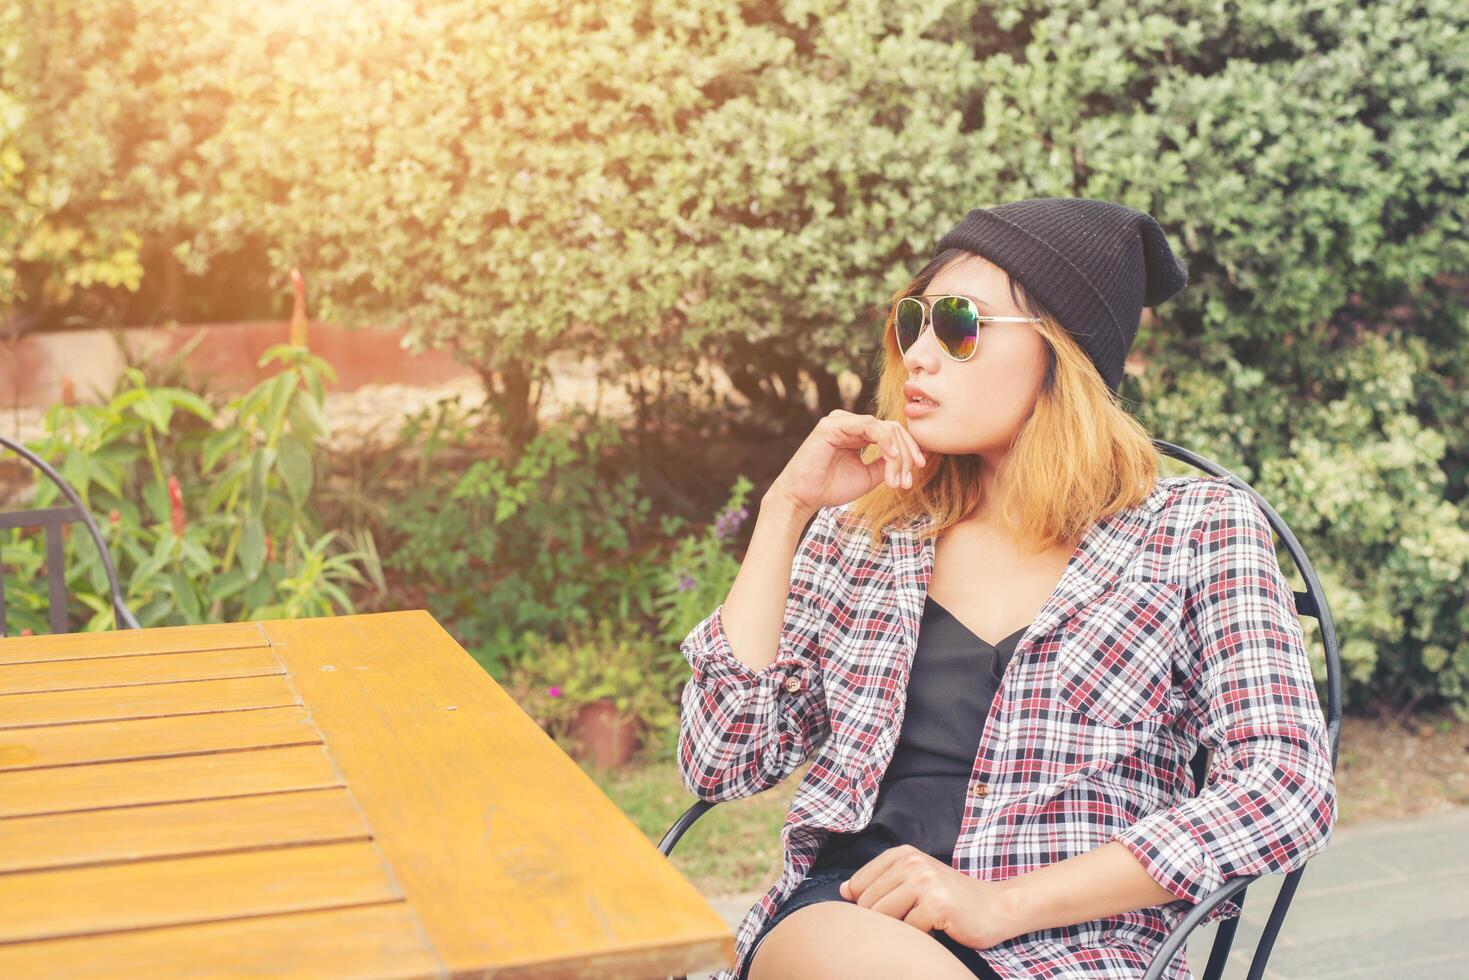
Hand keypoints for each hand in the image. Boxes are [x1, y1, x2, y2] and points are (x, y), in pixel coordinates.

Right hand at [768, 410, 925, 515]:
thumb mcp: (869, 476)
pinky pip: (869, 426)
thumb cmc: (831, 487)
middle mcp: (850, 423)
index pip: (893, 432)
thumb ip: (888, 463)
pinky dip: (885, 441)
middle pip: (893, 428)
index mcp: (858, 433)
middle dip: (907, 453)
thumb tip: (915, 456)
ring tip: (896, 479)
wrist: (803, 498)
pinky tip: (891, 457)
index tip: (921, 468)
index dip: (910, 448)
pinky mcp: (833, 425)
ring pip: (884, 428)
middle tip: (910, 478)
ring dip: (897, 454)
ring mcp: (841, 421)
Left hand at [838, 844, 1022, 949]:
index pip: (858, 884)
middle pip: (868, 903)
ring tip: (921, 924)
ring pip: (884, 917)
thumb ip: (881, 882)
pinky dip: (918, 938)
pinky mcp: (936, 904)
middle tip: (910, 922)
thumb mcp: (915, 881)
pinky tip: (935, 930)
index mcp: (903, 854)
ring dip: (900, 930)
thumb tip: (843, 890)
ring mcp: (925, 881)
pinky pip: (907, 931)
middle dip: (883, 921)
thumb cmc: (951, 899)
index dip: (866, 906)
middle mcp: (912, 862)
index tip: (889, 912)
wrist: (996, 908)